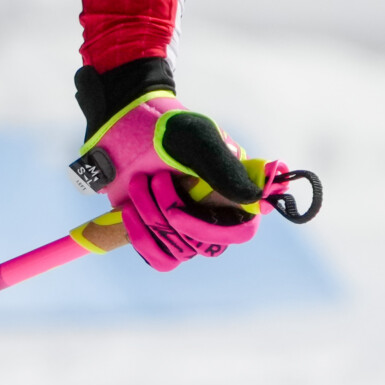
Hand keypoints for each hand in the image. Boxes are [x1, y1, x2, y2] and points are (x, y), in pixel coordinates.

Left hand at [69, 56, 285, 271]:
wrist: (127, 125)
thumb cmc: (166, 127)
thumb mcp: (196, 139)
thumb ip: (224, 167)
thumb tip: (258, 199)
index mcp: (231, 190)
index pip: (241, 229)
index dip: (223, 229)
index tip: (189, 209)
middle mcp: (214, 215)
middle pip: (204, 245)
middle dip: (172, 211)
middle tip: (155, 178)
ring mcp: (187, 228)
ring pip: (179, 252)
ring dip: (152, 219)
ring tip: (138, 185)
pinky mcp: (162, 237)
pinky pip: (160, 259)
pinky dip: (142, 238)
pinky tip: (128, 211)